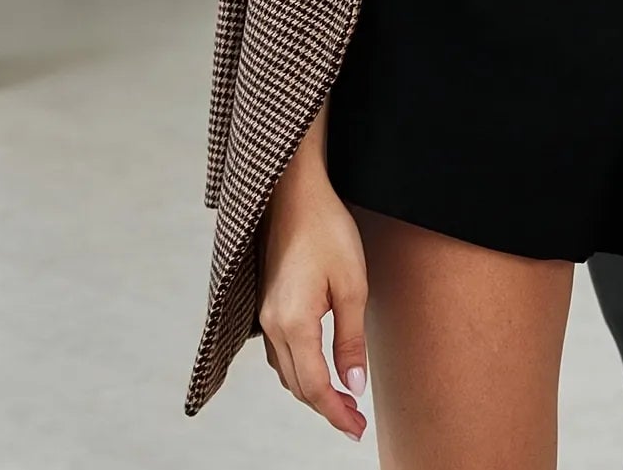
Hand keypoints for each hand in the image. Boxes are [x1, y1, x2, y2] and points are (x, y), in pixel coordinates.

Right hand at [256, 175, 370, 440]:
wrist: (294, 193)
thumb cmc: (327, 230)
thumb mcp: (352, 285)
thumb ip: (351, 339)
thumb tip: (354, 385)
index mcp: (294, 323)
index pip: (315, 386)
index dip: (337, 413)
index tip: (357, 429)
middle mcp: (272, 325)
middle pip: (297, 385)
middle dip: (326, 407)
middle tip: (355, 421)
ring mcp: (265, 314)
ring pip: (285, 371)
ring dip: (311, 391)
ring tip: (341, 399)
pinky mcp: (267, 303)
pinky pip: (279, 352)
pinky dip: (298, 369)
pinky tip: (315, 366)